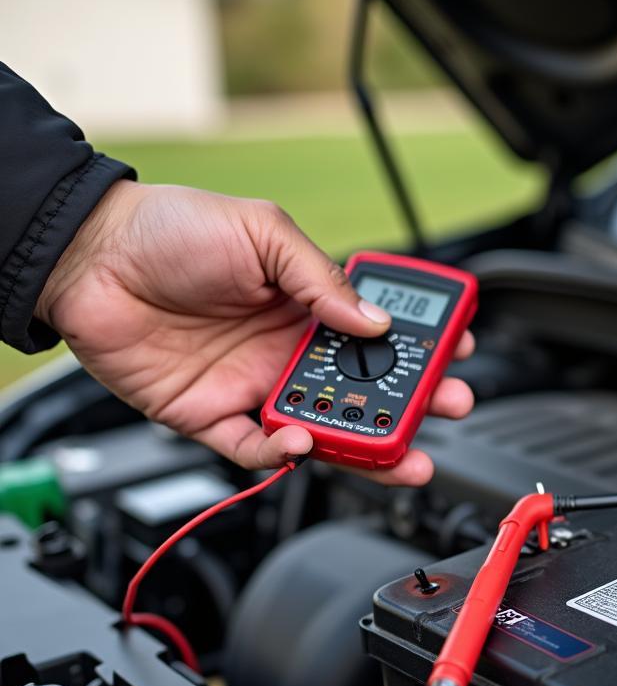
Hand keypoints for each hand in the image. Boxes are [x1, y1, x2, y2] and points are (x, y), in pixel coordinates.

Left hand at [35, 181, 473, 484]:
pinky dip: (285, 452)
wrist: (88, 260)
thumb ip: (322, 279)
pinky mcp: (217, 418)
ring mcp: (256, 386)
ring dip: (368, 446)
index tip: (459, 351)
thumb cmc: (170, 230)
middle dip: (415, 405)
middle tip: (450, 408)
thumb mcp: (261, 233)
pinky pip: (259, 449)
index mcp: (308, 305)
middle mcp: (289, 350)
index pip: (379, 335)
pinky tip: (303, 440)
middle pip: (366, 390)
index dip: (422, 346)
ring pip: (327, 429)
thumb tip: (374, 323)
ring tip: (403, 454)